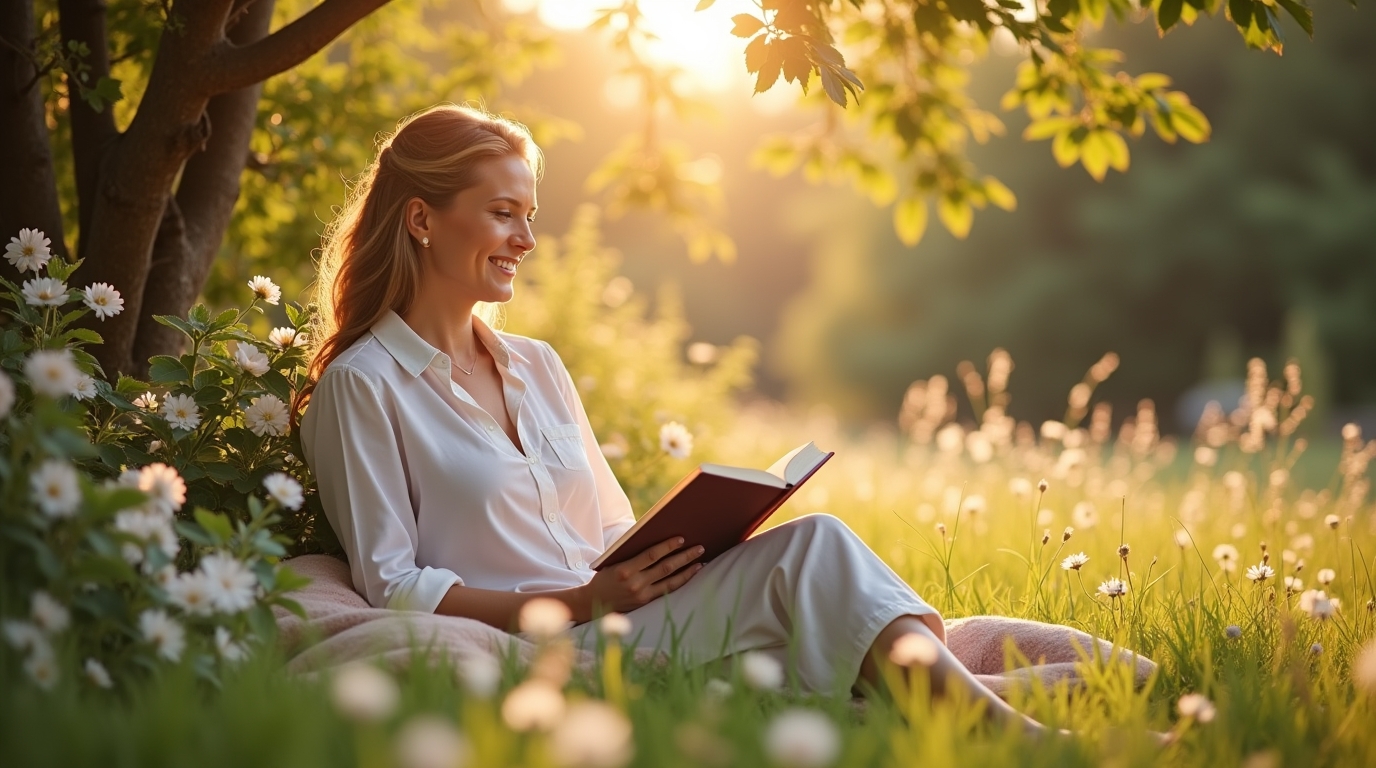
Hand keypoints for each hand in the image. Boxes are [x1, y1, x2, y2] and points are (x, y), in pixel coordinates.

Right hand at [580, 537, 704, 615]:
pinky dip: (680, 581)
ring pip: (670, 580)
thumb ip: (633, 553)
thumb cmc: (605, 575)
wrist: (593, 602)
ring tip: (700, 560)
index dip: (667, 546)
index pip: (651, 555)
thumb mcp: (614, 561)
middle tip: (700, 547)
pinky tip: (690, 573)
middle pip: (665, 567)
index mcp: (625, 570)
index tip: (681, 538)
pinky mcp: (645, 602)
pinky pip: (667, 590)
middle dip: (685, 557)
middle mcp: (634, 583)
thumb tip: (658, 541)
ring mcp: (641, 594)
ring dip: (687, 570)